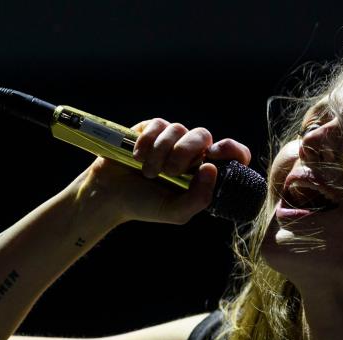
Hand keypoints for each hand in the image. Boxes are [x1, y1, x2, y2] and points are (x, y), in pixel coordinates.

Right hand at [67, 118, 251, 224]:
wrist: (110, 195)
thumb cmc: (146, 205)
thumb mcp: (176, 212)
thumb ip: (199, 198)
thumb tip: (212, 168)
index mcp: (203, 171)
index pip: (232, 154)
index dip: (232, 150)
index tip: (216, 155)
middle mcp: (190, 152)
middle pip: (203, 135)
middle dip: (186, 152)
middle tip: (171, 172)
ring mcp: (171, 139)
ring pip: (178, 129)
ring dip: (162, 152)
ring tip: (148, 172)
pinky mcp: (150, 129)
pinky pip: (158, 125)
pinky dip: (148, 142)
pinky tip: (137, 157)